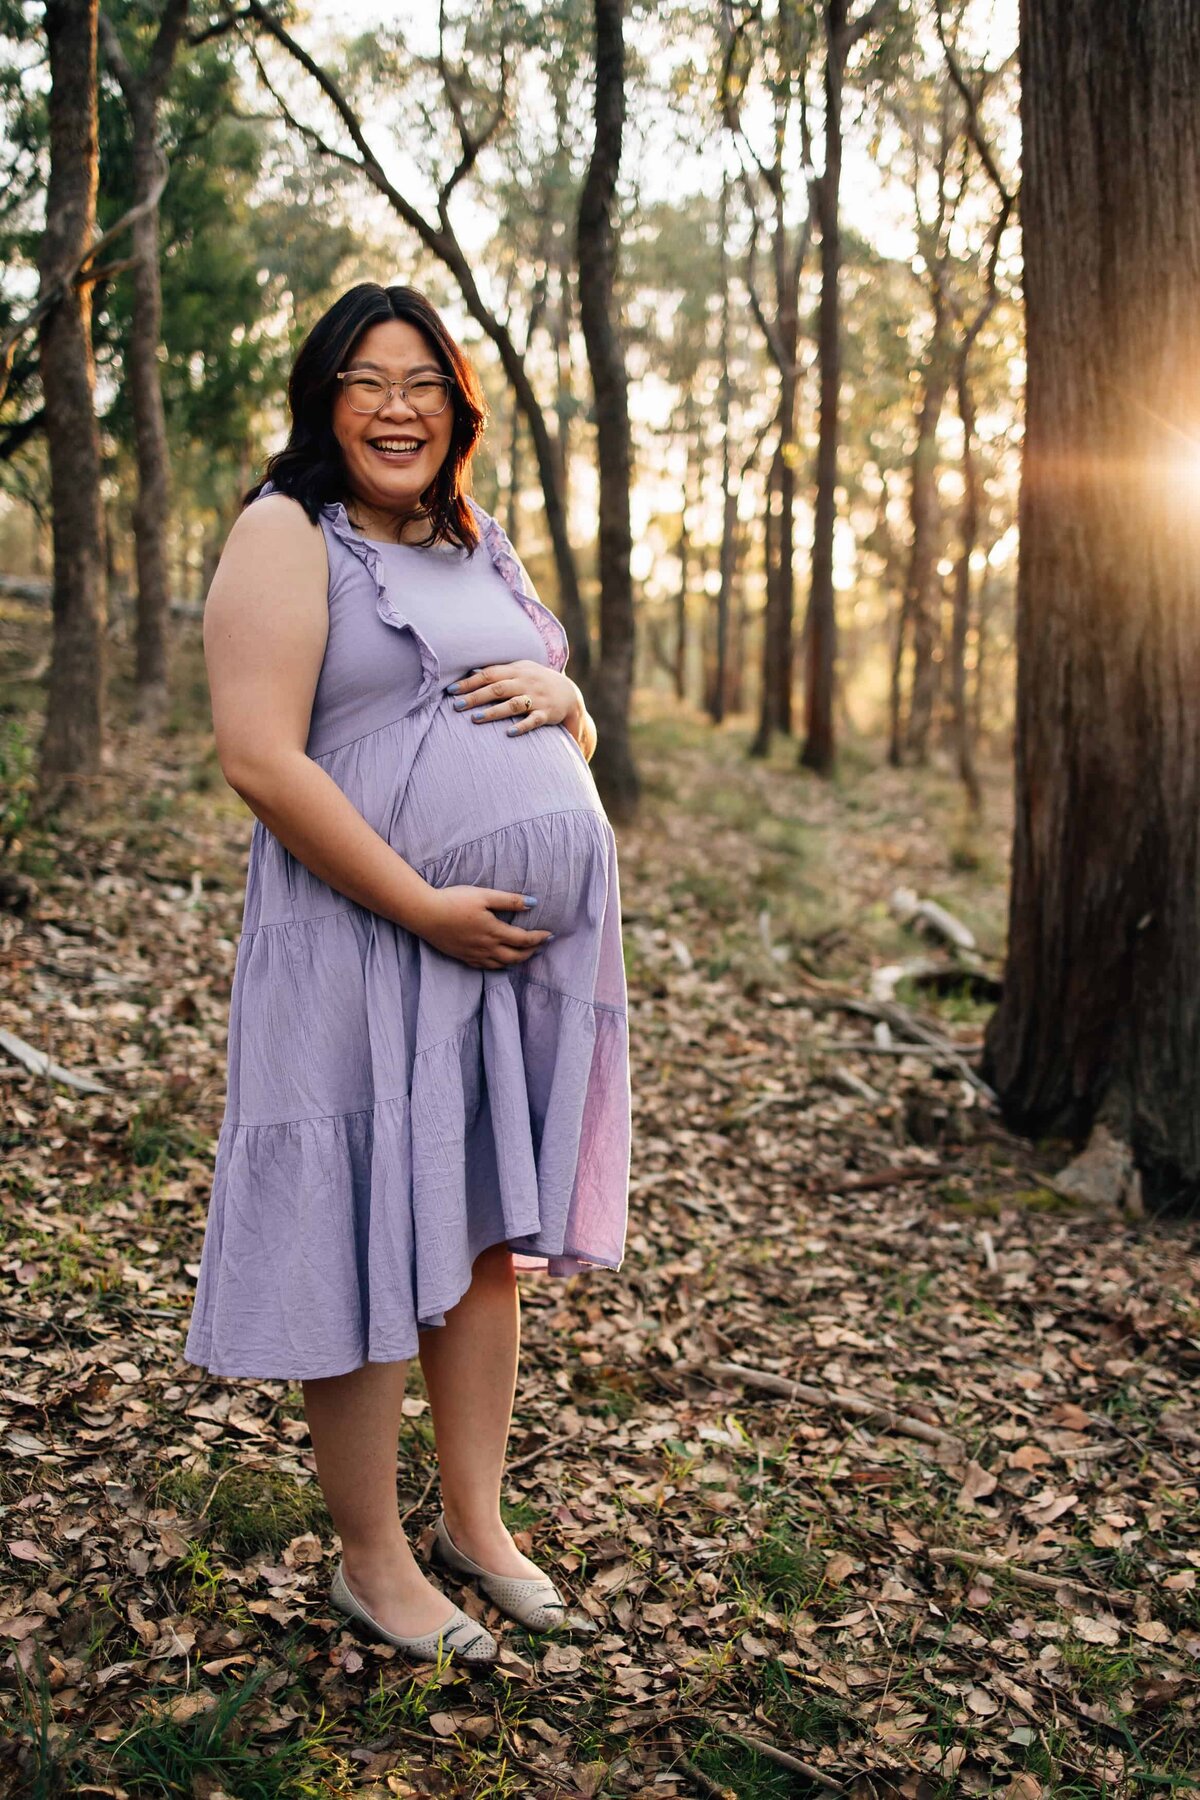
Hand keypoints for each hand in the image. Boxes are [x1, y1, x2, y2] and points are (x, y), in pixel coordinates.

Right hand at [409, 884, 552, 970]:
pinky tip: (501, 961)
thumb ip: (509, 900)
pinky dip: (499, 966)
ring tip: (526, 955)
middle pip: (516, 956)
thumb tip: (534, 903)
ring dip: (518, 960)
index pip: (524, 940)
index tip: (550, 935)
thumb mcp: (484, 895)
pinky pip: (486, 967)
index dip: (540, 938)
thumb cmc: (454, 901)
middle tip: (542, 946)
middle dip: (532, 952)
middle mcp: (487, 947)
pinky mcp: (463, 957)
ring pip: (502, 964)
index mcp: (494, 931)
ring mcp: (474, 955)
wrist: (425, 914)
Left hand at [447, 661, 582, 737]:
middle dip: (476, 697)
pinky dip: (522, 726)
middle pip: (498, 689)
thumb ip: (498, 672)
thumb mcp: (521, 671)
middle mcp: (526, 683)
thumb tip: (471, 673)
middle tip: (457, 706)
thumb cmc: (537, 682)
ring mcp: (537, 698)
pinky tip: (509, 733)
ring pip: (513, 704)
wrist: (569, 694)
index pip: (490, 674)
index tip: (451, 690)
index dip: (470, 682)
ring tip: (475, 719)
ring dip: (494, 712)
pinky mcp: (547, 714)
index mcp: (517, 671)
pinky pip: (534, 721)